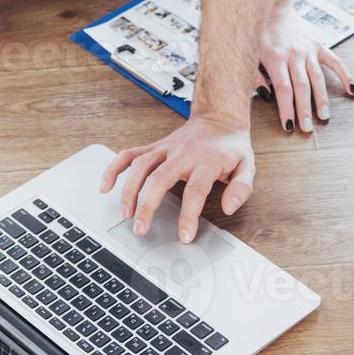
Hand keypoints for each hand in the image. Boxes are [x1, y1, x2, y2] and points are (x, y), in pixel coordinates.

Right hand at [100, 113, 254, 242]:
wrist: (218, 119)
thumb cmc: (231, 147)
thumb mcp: (248, 165)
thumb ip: (242, 187)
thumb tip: (229, 207)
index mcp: (207, 161)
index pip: (195, 190)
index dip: (188, 214)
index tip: (183, 235)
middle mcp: (183, 154)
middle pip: (159, 179)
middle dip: (147, 205)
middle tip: (141, 229)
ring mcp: (165, 149)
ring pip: (140, 166)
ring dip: (129, 190)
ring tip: (125, 215)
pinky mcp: (154, 147)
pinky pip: (129, 154)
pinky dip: (114, 168)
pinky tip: (105, 186)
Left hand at [254, 1, 353, 133]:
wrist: (274, 7)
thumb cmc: (259, 35)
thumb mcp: (250, 53)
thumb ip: (254, 75)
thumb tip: (265, 96)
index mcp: (275, 57)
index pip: (283, 89)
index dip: (286, 109)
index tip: (289, 127)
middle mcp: (294, 54)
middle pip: (301, 87)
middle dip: (304, 109)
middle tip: (307, 129)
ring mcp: (309, 49)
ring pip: (317, 78)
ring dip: (322, 99)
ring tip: (324, 116)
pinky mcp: (319, 44)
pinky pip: (335, 61)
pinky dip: (345, 75)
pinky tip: (352, 91)